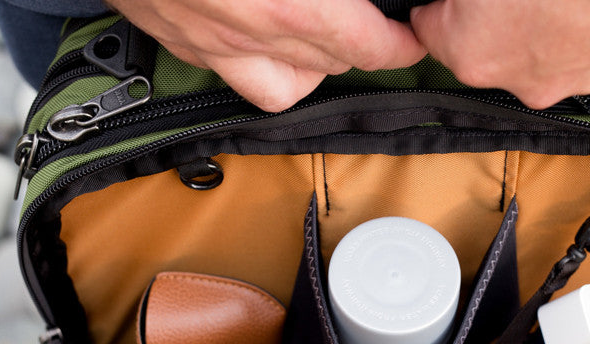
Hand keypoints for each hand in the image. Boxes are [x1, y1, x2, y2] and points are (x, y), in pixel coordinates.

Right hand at [105, 0, 426, 111]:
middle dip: (361, 49)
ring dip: (312, 70)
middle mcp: (255, 35)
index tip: (411, 38)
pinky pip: (232, 77)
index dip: (400, 45)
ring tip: (318, 39)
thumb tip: (349, 1)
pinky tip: (261, 37)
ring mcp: (212, 44)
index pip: (369, 46)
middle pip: (333, 66)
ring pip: (285, 89)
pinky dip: (259, 66)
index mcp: (295, 5)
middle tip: (371, 28)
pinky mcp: (178, 42)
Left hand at [410, 0, 589, 108]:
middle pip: (478, 45)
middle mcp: (508, 81)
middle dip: (487, 16)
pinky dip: (575, 32)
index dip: (441, 2)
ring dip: (534, 24)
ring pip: (529, 52)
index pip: (425, 27)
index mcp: (468, 50)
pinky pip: (574, 53)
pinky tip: (587, 4)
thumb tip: (462, 3)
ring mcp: (559, 84)